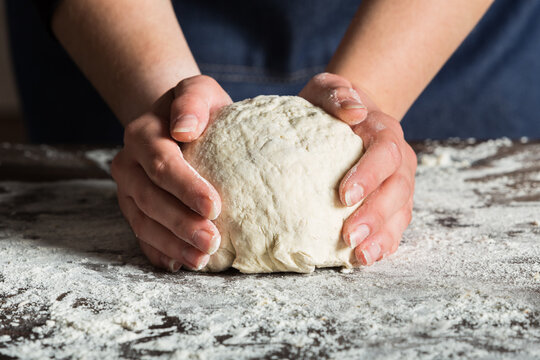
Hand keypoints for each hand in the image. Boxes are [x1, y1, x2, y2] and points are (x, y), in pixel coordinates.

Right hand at [111, 75, 231, 271]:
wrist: (175, 124)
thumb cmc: (195, 109)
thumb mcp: (199, 91)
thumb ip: (193, 101)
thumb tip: (185, 129)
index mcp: (142, 135)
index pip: (162, 164)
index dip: (186, 187)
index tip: (214, 206)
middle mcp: (129, 165)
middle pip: (151, 199)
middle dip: (181, 224)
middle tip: (211, 242)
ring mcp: (128, 192)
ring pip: (144, 223)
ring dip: (172, 245)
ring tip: (201, 260)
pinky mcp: (135, 210)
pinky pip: (142, 237)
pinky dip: (161, 252)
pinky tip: (181, 264)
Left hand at [300, 73, 415, 265]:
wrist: (348, 118)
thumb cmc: (331, 106)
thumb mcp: (326, 89)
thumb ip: (335, 93)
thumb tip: (352, 111)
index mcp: (384, 132)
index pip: (385, 153)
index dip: (369, 175)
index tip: (344, 195)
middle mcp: (398, 161)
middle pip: (397, 189)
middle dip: (375, 214)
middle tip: (348, 235)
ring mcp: (398, 185)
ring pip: (400, 212)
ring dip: (382, 235)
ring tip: (360, 256)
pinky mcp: (392, 204)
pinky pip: (395, 226)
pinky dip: (384, 243)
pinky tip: (367, 258)